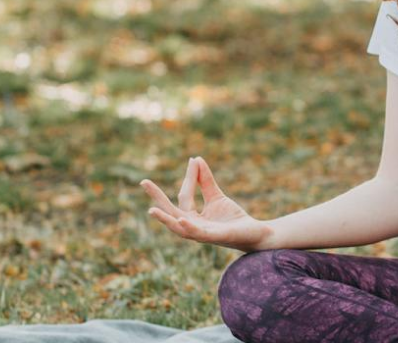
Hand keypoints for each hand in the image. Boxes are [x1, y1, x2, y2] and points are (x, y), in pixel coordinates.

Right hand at [140, 156, 273, 251]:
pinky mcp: (213, 237)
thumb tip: (196, 159)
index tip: (193, 160)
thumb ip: (206, 181)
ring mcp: (201, 233)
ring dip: (165, 219)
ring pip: (178, 227)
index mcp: (192, 217)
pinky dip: (188, 227)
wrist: (254, 233)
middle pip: (171, 211)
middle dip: (157, 197)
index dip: (190, 177)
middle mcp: (192, 226)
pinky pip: (198, 233)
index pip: (185, 195)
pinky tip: (182, 218)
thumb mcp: (217, 196)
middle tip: (143, 181)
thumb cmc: (233, 218)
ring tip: (152, 209)